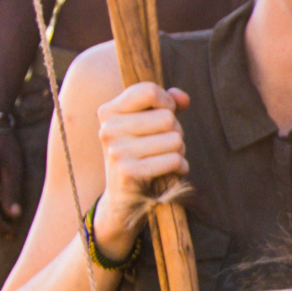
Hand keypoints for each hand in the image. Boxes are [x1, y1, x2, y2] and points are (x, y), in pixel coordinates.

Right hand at [95, 83, 190, 252]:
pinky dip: (180, 167)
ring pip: (175, 138)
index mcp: (108, 111)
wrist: (122, 200)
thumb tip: (183, 99)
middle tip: (163, 146)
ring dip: (179, 151)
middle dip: (175, 132)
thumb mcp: (146, 125)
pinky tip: (169, 173)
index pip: (149, 91)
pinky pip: (174, 159)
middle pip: (167, 117)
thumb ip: (166, 104)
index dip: (167, 102)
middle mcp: (108, 129)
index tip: (165, 114)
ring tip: (164, 159)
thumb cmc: (139, 154)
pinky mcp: (129, 172)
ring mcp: (116, 151)